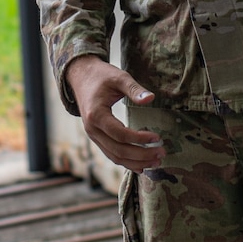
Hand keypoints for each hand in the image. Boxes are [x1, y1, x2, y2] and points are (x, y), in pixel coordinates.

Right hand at [66, 55, 161, 171]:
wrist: (81, 77)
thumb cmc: (101, 76)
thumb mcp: (119, 77)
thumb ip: (134, 89)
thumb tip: (150, 98)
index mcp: (96, 115)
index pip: (120, 134)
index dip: (139, 138)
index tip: (157, 138)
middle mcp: (92, 129)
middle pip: (118, 150)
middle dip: (141, 155)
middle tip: (161, 153)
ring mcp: (93, 135)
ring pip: (114, 156)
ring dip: (136, 162)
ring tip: (156, 161)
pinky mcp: (97, 137)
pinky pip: (111, 154)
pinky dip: (126, 161)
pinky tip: (142, 165)